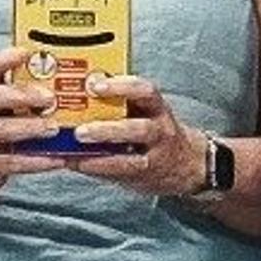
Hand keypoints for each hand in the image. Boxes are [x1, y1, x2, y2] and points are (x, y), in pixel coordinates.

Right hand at [0, 46, 65, 197]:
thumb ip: (31, 92)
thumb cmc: (3, 129)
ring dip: (29, 127)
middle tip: (49, 98)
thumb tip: (77, 75)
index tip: (26, 52)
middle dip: (20, 95)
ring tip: (54, 128)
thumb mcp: (9, 108)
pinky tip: (57, 160)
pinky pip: (10, 163)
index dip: (4, 59)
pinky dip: (35, 162)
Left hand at [66, 74, 214, 198]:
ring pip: (132, 156)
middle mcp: (160, 131)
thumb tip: (75, 92)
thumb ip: (118, 101)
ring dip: (102, 152)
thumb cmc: (153, 131)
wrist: (185, 163)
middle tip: (79, 129)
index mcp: (157, 108)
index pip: (145, 91)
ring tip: (78, 143)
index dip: (121, 87)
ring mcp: (155, 155)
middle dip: (108, 129)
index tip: (95, 85)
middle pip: (139, 129)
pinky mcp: (144, 175)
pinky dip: (97, 166)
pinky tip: (78, 162)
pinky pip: (120, 171)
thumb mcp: (144, 110)